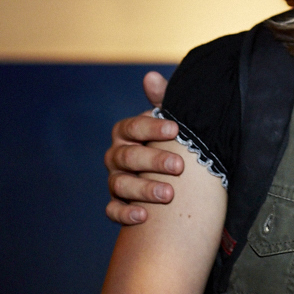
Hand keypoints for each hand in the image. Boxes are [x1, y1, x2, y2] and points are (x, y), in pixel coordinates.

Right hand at [104, 72, 185, 224]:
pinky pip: (113, 211)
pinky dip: (125, 214)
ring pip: (120, 185)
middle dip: (153, 161)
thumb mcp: (169, 119)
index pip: (132, 127)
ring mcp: (116, 180)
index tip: (175, 129)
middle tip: (179, 167)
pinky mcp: (118, 203)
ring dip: (143, 190)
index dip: (152, 128)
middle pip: (128, 157)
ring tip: (169, 194)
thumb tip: (150, 76)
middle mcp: (116, 155)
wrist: (172, 171)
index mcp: (126, 133)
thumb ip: (162, 99)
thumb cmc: (171, 140)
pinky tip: (143, 217)